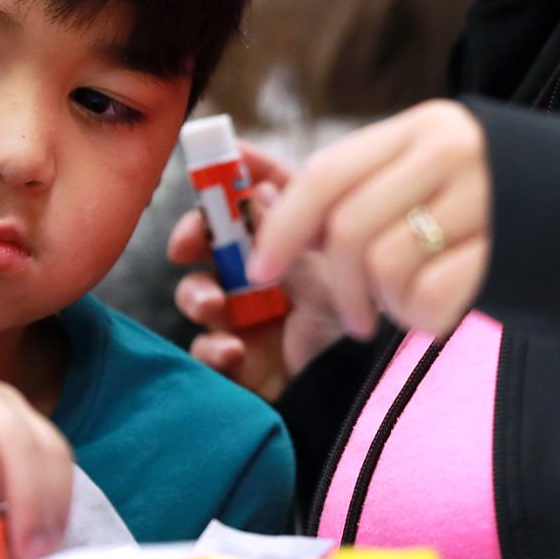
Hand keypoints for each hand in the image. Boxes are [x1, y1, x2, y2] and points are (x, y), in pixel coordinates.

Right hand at [170, 142, 343, 400]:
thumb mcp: (333, 261)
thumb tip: (257, 190)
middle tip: (186, 246)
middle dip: (191, 240)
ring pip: (199, 297)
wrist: (374, 377)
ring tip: (214, 305)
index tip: (206, 181)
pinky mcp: (240, 363)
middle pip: (208, 246)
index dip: (223, 184)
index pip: (244, 201)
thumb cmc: (361, 312)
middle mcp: (260, 273)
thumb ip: (294, 228)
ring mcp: (247, 318)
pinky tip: (232, 349)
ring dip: (198, 295)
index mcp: (285, 240)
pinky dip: (212, 349)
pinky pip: (207, 352)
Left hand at [250, 100, 490, 338]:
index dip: (284, 225)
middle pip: (350, 227)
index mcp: (423, 128)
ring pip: (387, 266)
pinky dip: (421, 318)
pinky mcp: (505, 250)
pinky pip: (429, 298)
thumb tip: (277, 223)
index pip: (328, 172)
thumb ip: (364, 189)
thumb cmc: (490, 203)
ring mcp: (483, 199)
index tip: (262, 266)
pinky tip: (439, 311)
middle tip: (352, 316)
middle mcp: (452, 152)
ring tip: (409, 304)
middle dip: (338, 285)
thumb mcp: (430, 171)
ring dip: (385, 303)